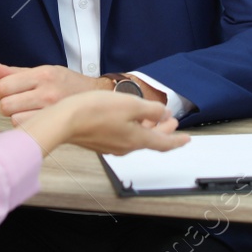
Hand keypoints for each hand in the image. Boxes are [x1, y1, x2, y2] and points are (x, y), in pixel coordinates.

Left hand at [0, 61, 104, 117]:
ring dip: (17, 117)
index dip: (1, 90)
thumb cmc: (67, 84)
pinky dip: (27, 126)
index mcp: (42, 75)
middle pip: (5, 105)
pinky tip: (35, 119)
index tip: (8, 91)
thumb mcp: (42, 71)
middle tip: (18, 102)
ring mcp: (51, 110)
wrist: (95, 97)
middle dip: (7, 105)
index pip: (3, 86)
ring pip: (14, 120)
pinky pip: (27, 129)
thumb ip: (15, 72)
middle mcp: (47, 92)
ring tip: (29, 111)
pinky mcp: (55, 124)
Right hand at [16, 92, 189, 155]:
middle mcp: (125, 146)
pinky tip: (127, 118)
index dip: (177, 140)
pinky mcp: (99, 141)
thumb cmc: (95, 111)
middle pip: (150, 141)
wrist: (64, 120)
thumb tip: (164, 113)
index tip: (186, 139)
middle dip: (163, 132)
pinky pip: (122, 136)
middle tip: (172, 124)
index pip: (163, 143)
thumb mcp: (131, 104)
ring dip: (147, 128)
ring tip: (152, 118)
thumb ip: (151, 110)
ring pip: (135, 138)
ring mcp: (111, 145)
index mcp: (137, 139)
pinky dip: (131, 128)